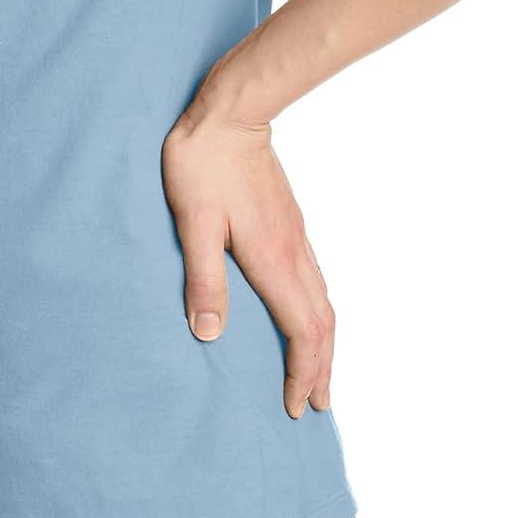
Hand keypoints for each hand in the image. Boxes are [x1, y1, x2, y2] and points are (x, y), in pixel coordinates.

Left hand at [162, 77, 334, 418]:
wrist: (231, 113)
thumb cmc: (202, 165)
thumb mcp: (193, 222)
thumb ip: (203, 278)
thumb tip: (210, 335)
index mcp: (271, 258)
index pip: (301, 330)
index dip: (303, 372)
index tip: (298, 405)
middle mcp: (293, 251)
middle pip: (323, 323)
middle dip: (323, 368)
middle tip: (318, 405)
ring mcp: (297, 237)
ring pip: (324, 302)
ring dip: (325, 344)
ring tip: (320, 373)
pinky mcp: (292, 224)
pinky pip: (316, 283)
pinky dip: (319, 315)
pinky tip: (307, 319)